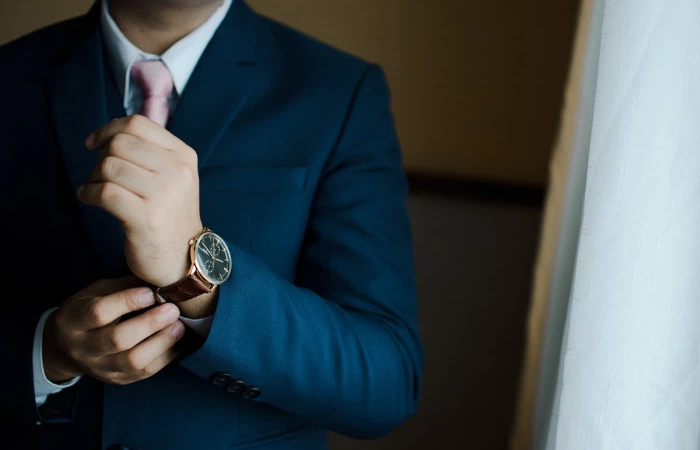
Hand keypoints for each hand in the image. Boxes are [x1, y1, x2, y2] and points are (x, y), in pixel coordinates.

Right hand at [43, 277, 184, 384]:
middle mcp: (82, 348)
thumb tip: (158, 277)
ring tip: (178, 326)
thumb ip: (125, 286)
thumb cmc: (89, 311)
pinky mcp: (117, 380)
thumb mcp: (98, 292)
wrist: (69, 348)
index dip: (127, 301)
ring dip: (161, 342)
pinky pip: (144, 372)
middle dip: (150, 323)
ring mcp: (99, 368)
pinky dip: (165, 356)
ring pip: (133, 361)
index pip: (98, 313)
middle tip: (173, 310)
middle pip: (118, 340)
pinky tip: (175, 341)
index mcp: (73, 320)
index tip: (150, 292)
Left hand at [78, 115, 202, 286]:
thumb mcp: (174, 176)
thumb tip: (108, 133)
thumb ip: (150, 152)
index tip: (95, 144)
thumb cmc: (170, 214)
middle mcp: (177, 171)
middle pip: (120, 143)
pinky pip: (104, 192)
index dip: (109, 129)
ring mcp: (163, 195)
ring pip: (109, 167)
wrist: (185, 258)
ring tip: (97, 191)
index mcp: (183, 156)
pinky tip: (89, 199)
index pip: (138, 124)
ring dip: (94, 178)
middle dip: (101, 158)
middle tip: (101, 176)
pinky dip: (88, 194)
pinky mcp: (145, 218)